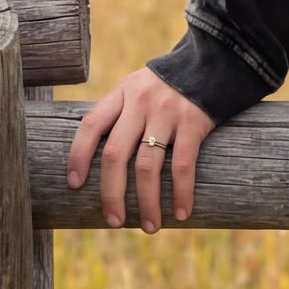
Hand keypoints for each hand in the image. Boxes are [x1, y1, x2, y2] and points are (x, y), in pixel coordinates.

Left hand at [66, 66, 216, 232]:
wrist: (213, 61)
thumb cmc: (168, 86)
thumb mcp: (138, 88)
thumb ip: (121, 115)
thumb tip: (101, 167)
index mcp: (123, 93)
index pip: (91, 125)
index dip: (78, 156)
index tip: (74, 185)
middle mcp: (141, 101)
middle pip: (115, 154)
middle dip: (111, 194)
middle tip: (114, 221)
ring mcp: (168, 111)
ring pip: (147, 166)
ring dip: (147, 202)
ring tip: (150, 227)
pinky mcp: (193, 121)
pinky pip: (182, 164)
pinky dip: (181, 192)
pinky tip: (182, 212)